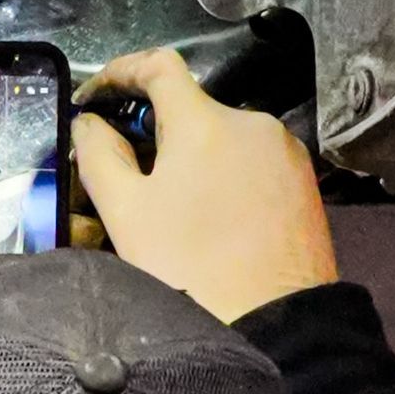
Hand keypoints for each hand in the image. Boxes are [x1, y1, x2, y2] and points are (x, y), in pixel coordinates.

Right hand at [73, 47, 336, 323]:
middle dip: (155, 134)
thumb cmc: (191, 269)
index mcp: (205, 121)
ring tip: (172, 209)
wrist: (275, 327)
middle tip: (126, 175)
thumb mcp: (127, 214)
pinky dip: (225, 178)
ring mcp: (285, 153)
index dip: (120, 72)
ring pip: (224, 141)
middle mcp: (252, 123)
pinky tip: (213, 220)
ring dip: (192, 160)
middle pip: (192, 110)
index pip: (159, 66)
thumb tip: (89, 124)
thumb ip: (99, 156)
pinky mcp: (305, 184)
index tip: (95, 99)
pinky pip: (253, 164)